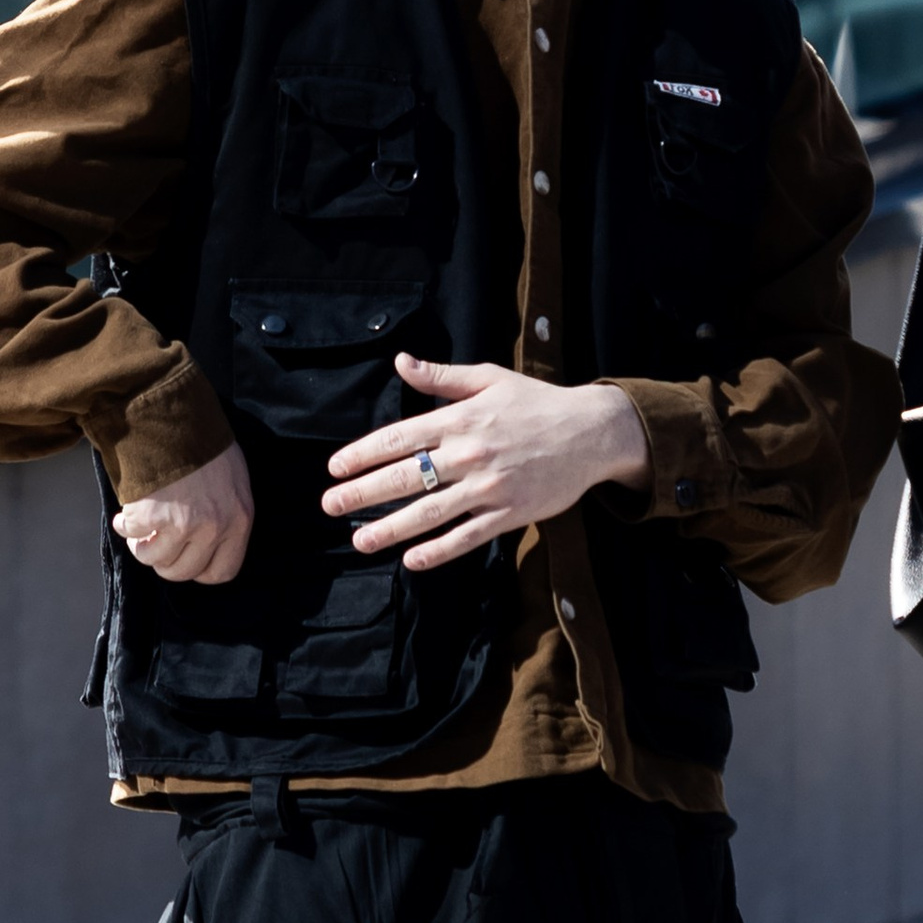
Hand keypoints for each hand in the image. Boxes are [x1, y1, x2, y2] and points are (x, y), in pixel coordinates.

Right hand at [113, 442, 254, 585]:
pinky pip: (130, 535)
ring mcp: (181, 524)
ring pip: (153, 559)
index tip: (185, 558)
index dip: (198, 570)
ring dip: (140, 546)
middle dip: (164, 561)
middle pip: (182, 572)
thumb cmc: (205, 445)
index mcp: (238, 522)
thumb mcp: (233, 482)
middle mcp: (213, 529)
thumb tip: (208, 543)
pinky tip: (126, 513)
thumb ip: (226, 516)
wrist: (176, 417)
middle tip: (155, 542)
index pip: (222, 572)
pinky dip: (123, 526)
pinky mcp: (152, 515)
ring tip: (139, 528)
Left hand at [323, 355, 649, 569]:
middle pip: (406, 477)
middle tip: (330, 505)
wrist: (592, 433)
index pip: (399, 438)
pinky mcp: (510, 513)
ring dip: (390, 528)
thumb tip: (400, 362)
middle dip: (362, 493)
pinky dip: (438, 551)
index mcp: (460, 419)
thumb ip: (442, 377)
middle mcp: (470, 453)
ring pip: (430, 513)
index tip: (335, 468)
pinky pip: (467, 536)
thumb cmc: (538, 403)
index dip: (362, 454)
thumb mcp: (490, 378)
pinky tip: (411, 560)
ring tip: (358, 541)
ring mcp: (489, 487)